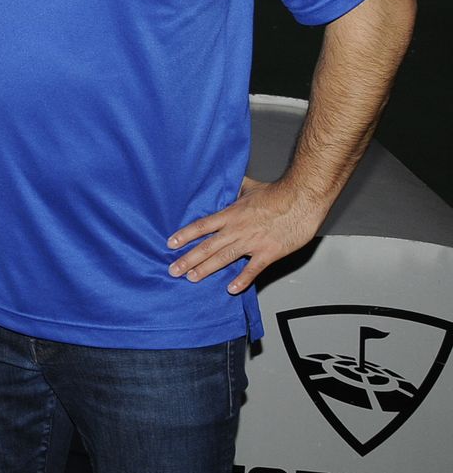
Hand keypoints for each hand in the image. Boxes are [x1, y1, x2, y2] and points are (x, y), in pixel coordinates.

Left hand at [167, 175, 329, 292]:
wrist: (302, 198)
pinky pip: (253, 269)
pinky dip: (242, 280)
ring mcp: (252, 242)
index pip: (202, 226)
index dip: (185, 235)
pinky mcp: (269, 252)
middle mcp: (237, 230)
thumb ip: (235, 190)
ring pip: (223, 258)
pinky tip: (231, 289)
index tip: (170, 244)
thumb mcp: (249, 187)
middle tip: (173, 270)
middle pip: (207, 246)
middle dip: (188, 259)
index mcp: (231, 214)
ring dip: (205, 269)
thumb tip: (227, 183)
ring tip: (191, 278)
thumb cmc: (279, 192)